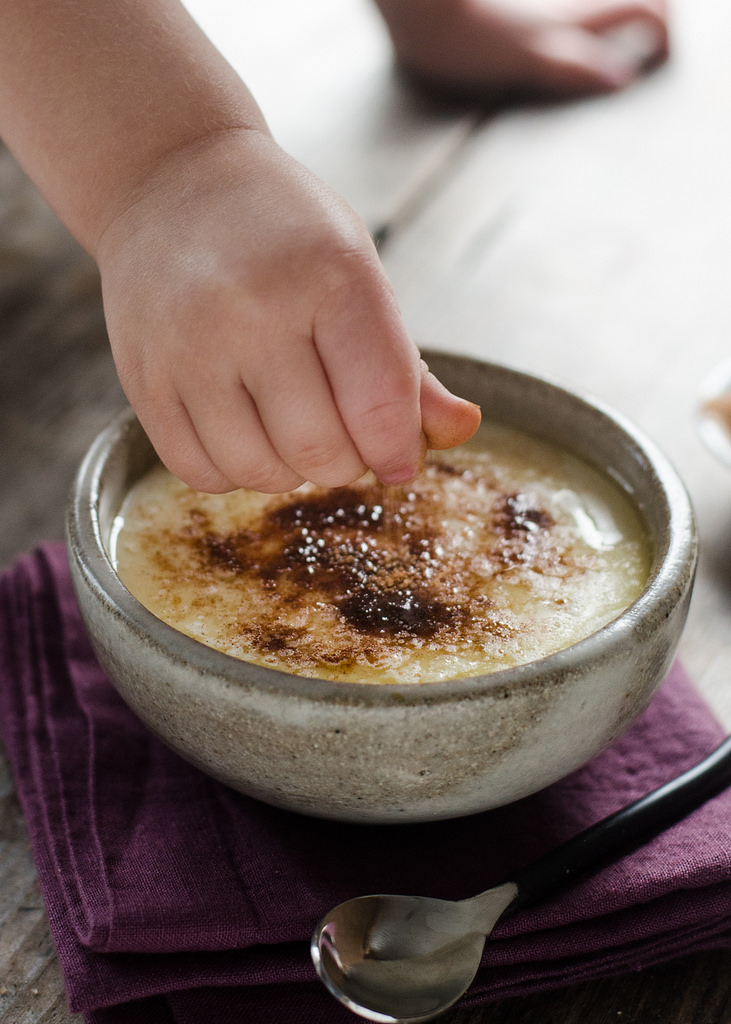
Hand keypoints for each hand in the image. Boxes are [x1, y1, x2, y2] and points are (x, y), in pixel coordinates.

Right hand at [96, 127, 479, 492]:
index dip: (398, 451)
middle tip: (342, 433)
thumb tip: (464, 429)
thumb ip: (409, 368)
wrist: (170, 184)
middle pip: (321, 452)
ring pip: (260, 472)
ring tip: (289, 425)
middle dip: (346, 462)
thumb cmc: (284, 236)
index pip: (380, 406)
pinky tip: (242, 428)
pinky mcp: (143, 378)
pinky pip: (200, 473)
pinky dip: (233, 470)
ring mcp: (189, 348)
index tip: (398, 458)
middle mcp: (252, 311)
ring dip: (289, 470)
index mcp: (330, 277)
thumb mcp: (359, 277)